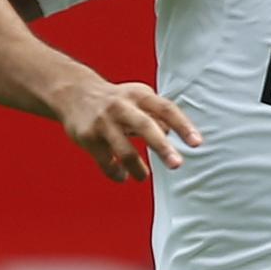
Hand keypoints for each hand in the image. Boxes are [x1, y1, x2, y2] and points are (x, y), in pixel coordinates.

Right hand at [58, 76, 200, 181]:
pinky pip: (105, 161)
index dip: (183, 126)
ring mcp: (103, 122)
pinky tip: (123, 176)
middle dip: (162, 147)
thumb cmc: (119, 100)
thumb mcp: (141, 99)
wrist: (73, 92)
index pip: (166, 109)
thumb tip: (173, 132)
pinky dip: (116, 172)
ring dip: (137, 168)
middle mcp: (121, 106)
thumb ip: (160, 116)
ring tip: (143, 177)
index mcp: (139, 96)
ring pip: (124, 150)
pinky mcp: (87, 136)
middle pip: (145, 126)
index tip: (197, 143)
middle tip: (177, 165)